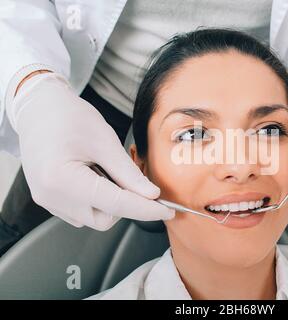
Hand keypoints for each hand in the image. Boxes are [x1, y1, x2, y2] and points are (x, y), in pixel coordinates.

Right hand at [13, 73, 174, 229]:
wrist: (38, 109)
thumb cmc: (68, 117)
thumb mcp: (105, 141)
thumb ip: (128, 173)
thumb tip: (151, 195)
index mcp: (63, 180)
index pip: (116, 205)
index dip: (146, 210)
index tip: (167, 211)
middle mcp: (52, 197)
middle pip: (105, 218)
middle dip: (126, 203)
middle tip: (130, 175)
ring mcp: (48, 201)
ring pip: (95, 217)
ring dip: (110, 201)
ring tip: (103, 169)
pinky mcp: (50, 201)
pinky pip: (82, 212)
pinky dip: (97, 200)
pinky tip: (94, 176)